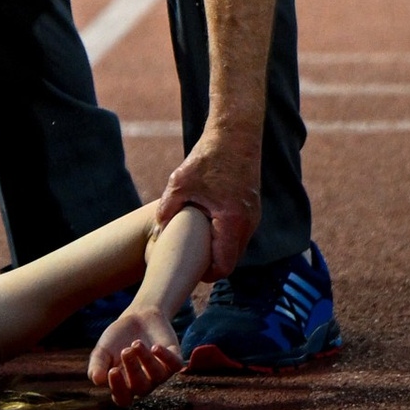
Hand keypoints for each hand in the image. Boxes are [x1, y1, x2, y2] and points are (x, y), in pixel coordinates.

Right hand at [88, 301, 184, 404]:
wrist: (138, 317)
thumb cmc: (118, 338)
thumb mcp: (103, 350)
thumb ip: (97, 365)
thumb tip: (97, 380)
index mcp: (125, 385)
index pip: (123, 398)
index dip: (118, 388)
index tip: (112, 370)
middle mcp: (145, 383)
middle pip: (141, 388)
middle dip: (133, 370)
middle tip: (125, 350)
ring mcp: (160, 372)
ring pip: (158, 376)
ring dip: (146, 360)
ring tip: (136, 343)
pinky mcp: (174, 359)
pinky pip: (175, 365)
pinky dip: (166, 357)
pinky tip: (155, 347)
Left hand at [152, 127, 259, 280]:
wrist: (236, 134)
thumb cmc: (208, 157)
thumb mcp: (180, 182)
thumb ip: (167, 209)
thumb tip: (156, 232)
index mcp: (232, 221)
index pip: (224, 266)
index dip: (206, 275)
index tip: (189, 271)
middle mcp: (248, 223)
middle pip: (231, 261)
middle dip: (211, 264)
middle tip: (189, 261)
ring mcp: (254, 216)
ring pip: (237, 248)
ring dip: (219, 250)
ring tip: (196, 245)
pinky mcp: (253, 209)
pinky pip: (240, 234)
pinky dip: (225, 238)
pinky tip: (207, 229)